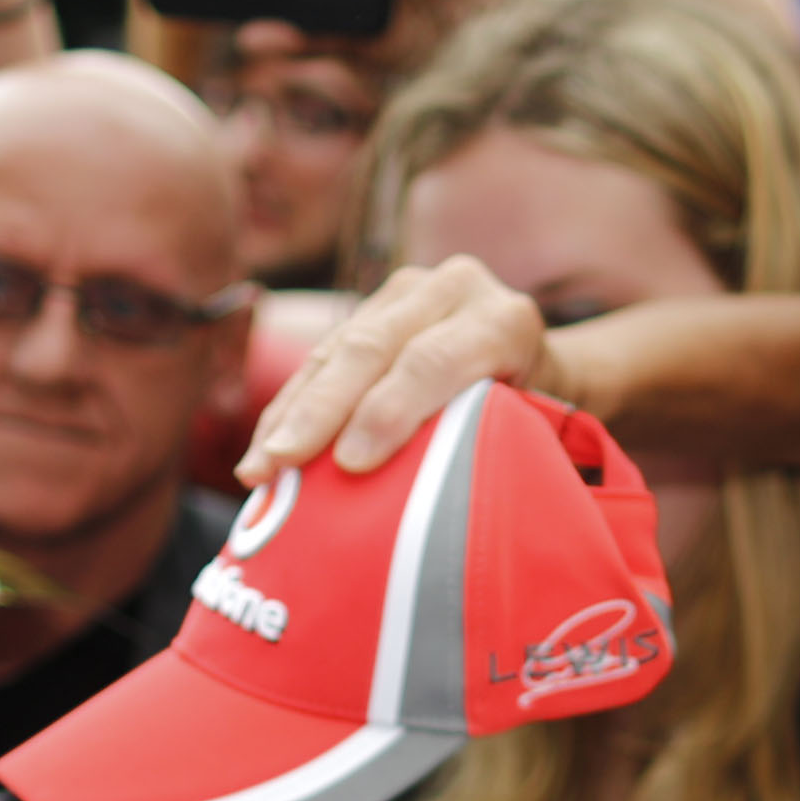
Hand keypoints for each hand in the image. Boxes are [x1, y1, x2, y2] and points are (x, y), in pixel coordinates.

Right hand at [234, 253, 559, 481]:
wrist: (542, 367)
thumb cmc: (541, 418)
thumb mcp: (535, 429)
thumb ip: (488, 444)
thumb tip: (430, 511)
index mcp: (506, 319)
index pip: (436, 361)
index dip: (389, 410)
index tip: (351, 465)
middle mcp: (456, 289)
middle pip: (374, 348)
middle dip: (320, 411)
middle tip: (281, 464)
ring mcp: (409, 291)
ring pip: (337, 350)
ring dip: (290, 414)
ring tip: (257, 470)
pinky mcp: (373, 305)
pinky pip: (322, 356)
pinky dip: (289, 407)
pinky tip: (262, 450)